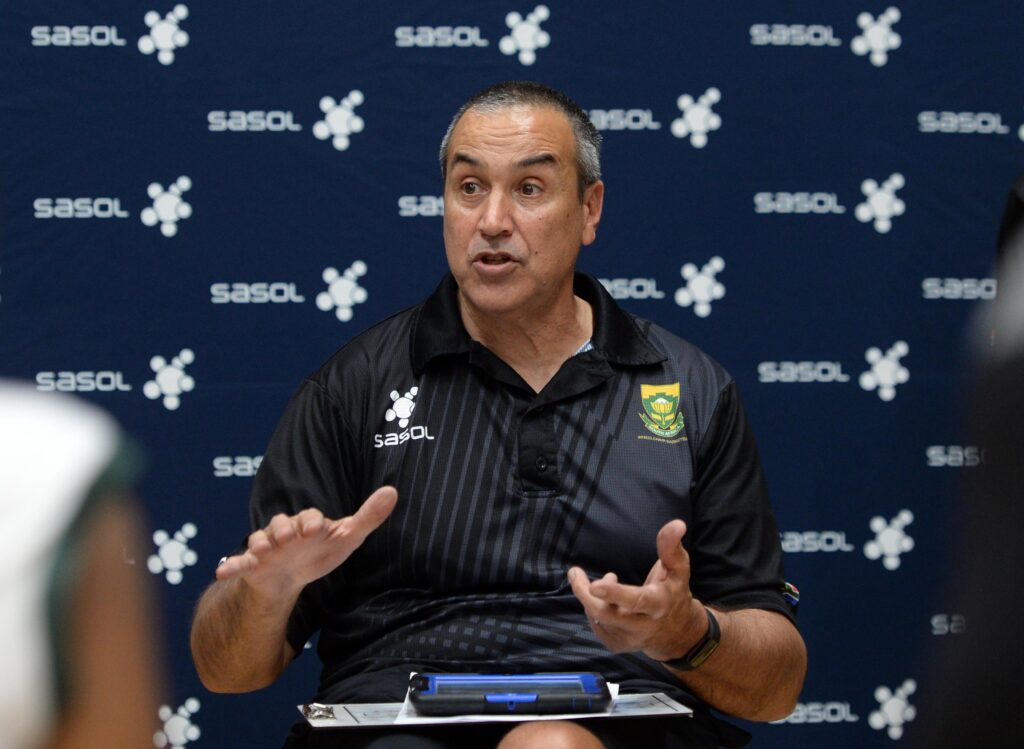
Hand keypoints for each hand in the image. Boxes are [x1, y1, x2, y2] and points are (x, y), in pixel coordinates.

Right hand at [215, 486, 397, 599]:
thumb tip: (393, 490)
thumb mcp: (348, 537)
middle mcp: (285, 531)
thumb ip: (369, 516)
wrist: (291, 575)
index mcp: (308, 523)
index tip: (317, 529)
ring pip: (259, 541)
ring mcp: (266, 547)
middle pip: (280, 525)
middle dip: (283, 530)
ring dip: (259, 545)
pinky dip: (230, 565)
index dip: (313, 522)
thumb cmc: (321, 551)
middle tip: (288, 538)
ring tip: (262, 552)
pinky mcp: (251, 564)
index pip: (311, 517)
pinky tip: (222, 570)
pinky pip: (238, 562)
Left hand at [568, 519, 707, 661]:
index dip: (614, 593)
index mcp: (659, 604)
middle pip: (606, 614)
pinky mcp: (617, 645)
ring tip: (608, 579)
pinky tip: (605, 600)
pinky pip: (596, 625)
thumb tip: (677, 524)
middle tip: (575, 572)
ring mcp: (629, 639)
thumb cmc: (674, 592)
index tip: (594, 584)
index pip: (636, 601)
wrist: (677, 633)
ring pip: (598, 617)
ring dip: (593, 596)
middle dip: (584, 593)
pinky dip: (594, 608)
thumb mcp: (678, 569)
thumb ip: (671, 547)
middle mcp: (643, 626)